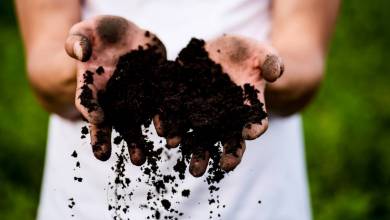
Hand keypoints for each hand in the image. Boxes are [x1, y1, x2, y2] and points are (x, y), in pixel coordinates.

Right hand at [65, 15, 165, 162]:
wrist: (125, 34)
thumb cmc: (99, 33)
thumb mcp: (85, 30)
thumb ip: (78, 40)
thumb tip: (80, 52)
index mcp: (93, 86)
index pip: (88, 101)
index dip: (90, 109)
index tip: (96, 119)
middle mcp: (114, 97)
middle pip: (113, 122)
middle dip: (112, 139)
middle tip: (109, 157)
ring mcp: (136, 96)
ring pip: (138, 122)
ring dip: (139, 141)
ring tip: (142, 159)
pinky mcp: (156, 88)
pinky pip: (162, 107)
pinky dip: (167, 120)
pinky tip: (173, 134)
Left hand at [154, 35, 283, 175]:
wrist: (226, 50)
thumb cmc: (250, 55)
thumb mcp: (264, 53)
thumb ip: (271, 63)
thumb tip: (276, 74)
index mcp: (246, 109)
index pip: (253, 125)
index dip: (252, 130)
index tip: (249, 136)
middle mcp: (223, 115)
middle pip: (219, 139)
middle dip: (212, 154)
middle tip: (204, 169)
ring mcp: (202, 107)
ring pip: (193, 130)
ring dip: (185, 141)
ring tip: (174, 146)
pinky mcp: (184, 94)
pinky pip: (174, 110)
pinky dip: (167, 119)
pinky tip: (161, 126)